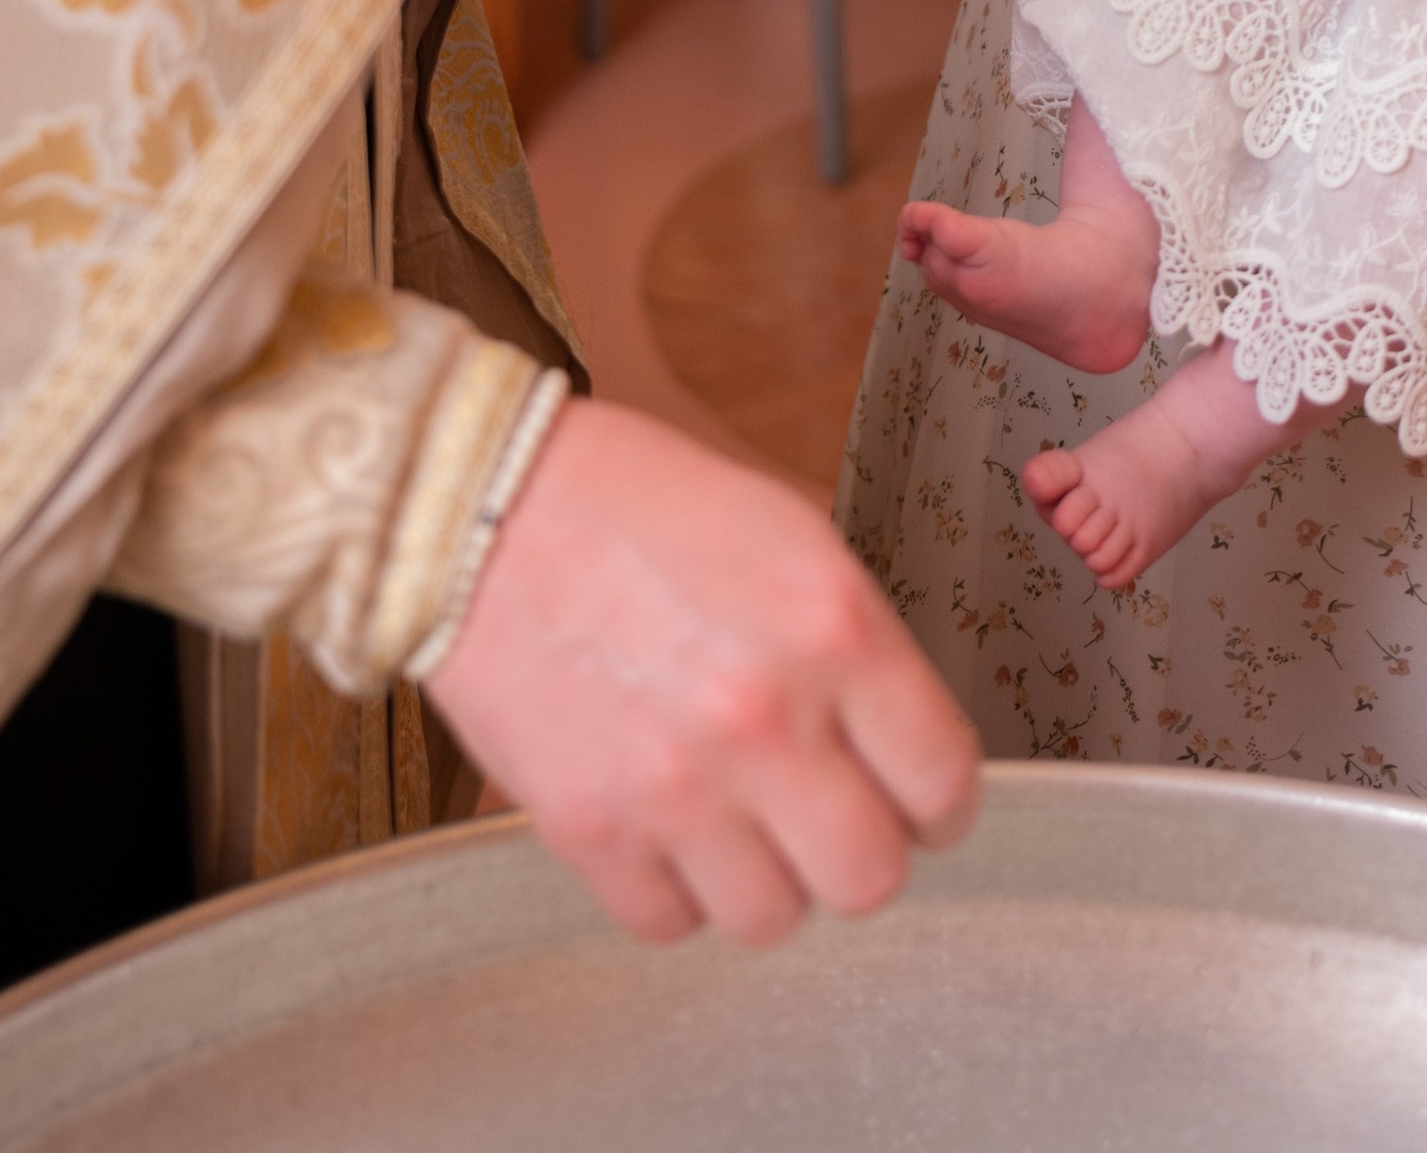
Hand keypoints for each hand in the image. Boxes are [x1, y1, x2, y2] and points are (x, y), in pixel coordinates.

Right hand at [427, 396, 979, 943]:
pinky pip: (671, 925)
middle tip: (827, 812)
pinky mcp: (592, 830)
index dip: (936, 797)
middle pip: (871, 877)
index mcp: (833, 626)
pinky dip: (673, 889)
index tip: (915, 795)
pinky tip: (662, 822)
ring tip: (733, 814)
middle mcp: (766, 717)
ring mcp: (677, 785)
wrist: (484, 503)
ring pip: (774, 918)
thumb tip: (903, 731)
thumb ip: (853, 638)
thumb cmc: (632, 501)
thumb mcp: (783, 528)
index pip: (942, 780)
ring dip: (764, 877)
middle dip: (857, 849)